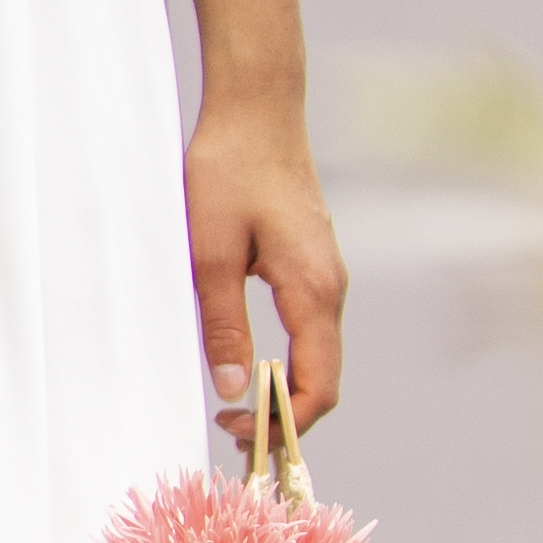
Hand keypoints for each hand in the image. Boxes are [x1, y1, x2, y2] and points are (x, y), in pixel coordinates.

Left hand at [186, 92, 346, 433]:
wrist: (257, 109)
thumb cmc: (231, 170)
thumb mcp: (212, 253)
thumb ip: (224, 325)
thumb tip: (234, 389)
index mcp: (313, 292)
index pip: (316, 388)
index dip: (282, 424)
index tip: (235, 429)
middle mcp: (330, 290)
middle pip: (322, 379)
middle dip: (284, 419)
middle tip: (233, 433)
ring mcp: (325, 276)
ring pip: (316, 356)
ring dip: (284, 391)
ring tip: (239, 409)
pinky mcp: (311, 264)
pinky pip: (309, 330)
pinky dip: (286, 361)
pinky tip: (250, 363)